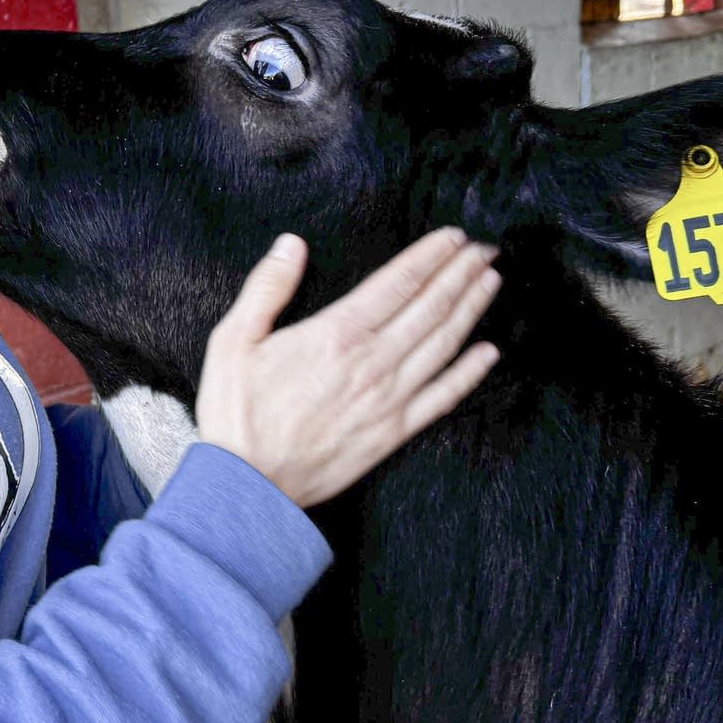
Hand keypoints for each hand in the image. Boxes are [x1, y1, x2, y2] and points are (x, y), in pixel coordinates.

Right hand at [195, 228, 501, 507]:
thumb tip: (290, 244)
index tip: (454, 235)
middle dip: (461, 272)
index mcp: (336, 334)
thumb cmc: (236, 414)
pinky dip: (470, 373)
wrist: (249, 486)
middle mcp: (373, 362)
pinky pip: (443, 397)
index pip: (398, 282)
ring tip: (491, 281)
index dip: (431, 255)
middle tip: (486, 249)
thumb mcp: (232, 340)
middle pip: (430, 307)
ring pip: (444, 344)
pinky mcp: (394, 432)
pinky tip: (488, 352)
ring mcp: (389, 399)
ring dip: (471, 309)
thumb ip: (266, 288)